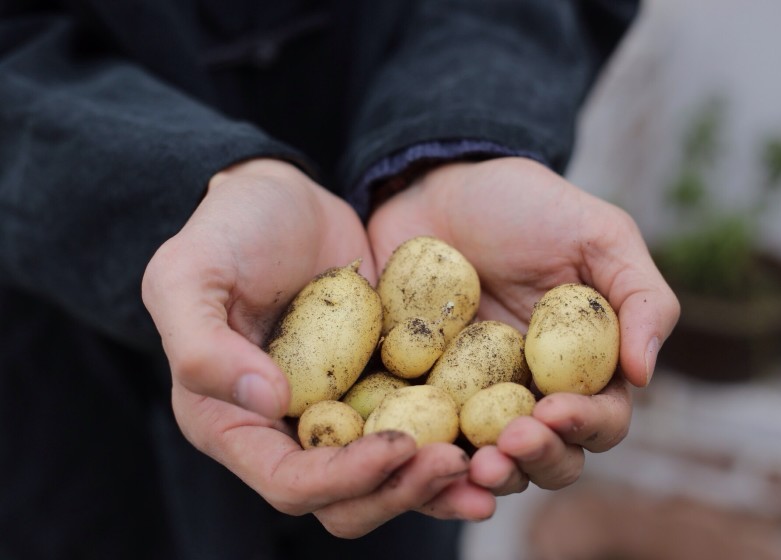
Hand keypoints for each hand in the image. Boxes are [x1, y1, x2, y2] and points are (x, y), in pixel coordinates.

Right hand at [142, 159, 493, 536]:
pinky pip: (420, 427)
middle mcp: (289, 433)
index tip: (398, 447)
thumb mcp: (188, 276)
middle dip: (401, 491)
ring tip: (492, 464)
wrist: (282, 199)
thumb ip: (203, 346)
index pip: (289, 482)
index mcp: (232, 424)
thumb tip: (268, 402)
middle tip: (455, 462)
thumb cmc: (226, 232)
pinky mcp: (383, 386)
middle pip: (348, 500)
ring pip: (392, 476)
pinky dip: (455, 439)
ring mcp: (341, 413)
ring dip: (438, 481)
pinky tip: (498, 430)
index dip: (343, 479)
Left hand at [367, 157, 680, 494]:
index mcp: (582, 366)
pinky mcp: (420, 395)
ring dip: (487, 474)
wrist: (435, 184)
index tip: (555, 410)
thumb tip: (646, 374)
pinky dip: (427, 462)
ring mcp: (473, 399)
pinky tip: (418, 457)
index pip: (601, 418)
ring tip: (471, 466)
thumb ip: (639, 296)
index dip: (585, 425)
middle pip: (549, 456)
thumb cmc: (525, 205)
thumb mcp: (597, 234)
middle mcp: (531, 393)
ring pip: (491, 462)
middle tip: (509, 444)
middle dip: (536, 460)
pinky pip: (427, 441)